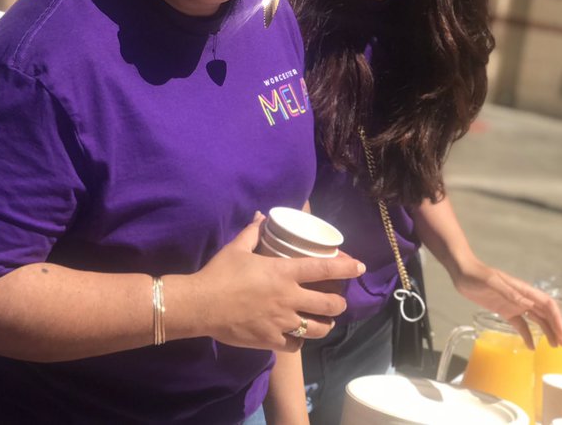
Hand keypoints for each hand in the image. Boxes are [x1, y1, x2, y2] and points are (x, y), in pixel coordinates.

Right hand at [174, 213, 364, 352]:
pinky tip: (297, 337)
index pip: (324, 269)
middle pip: (329, 304)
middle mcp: (289, 298)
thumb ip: (253, 233)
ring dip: (324, 324)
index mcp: (283, 272)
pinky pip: (296, 345)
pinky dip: (300, 341)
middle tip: (337, 301)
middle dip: (339, 303)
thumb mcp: (236, 248)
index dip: (346, 267)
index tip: (360, 266)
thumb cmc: (220, 273)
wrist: (201, 305)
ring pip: (318, 328)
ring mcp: (282, 322)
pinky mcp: (271, 340)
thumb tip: (261, 216)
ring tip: (323, 322)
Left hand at [453, 261, 561, 348]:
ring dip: (546, 332)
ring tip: (554, 346)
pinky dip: (527, 334)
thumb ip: (510, 293)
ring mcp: (513, 304)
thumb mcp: (492, 281)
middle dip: (556, 328)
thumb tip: (529, 305)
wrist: (461, 271)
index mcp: (523, 290)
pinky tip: (531, 346)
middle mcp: (522, 298)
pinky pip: (520, 324)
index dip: (557, 318)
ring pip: (536, 319)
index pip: (547, 304)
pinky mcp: (504, 310)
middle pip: (545, 314)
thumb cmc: (476, 274)